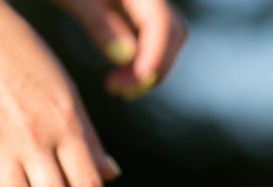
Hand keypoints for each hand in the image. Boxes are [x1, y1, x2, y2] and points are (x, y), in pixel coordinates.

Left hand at [51, 0, 186, 99]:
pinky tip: (116, 78)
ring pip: (165, 42)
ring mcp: (144, 5)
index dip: (156, 54)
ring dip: (148, 70)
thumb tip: (127, 57)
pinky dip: (139, 64)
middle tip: (123, 91)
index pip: (161, 22)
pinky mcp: (133, 14)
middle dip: (155, 66)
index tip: (138, 82)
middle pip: (173, 34)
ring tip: (115, 88)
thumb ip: (98, 22)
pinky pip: (149, 43)